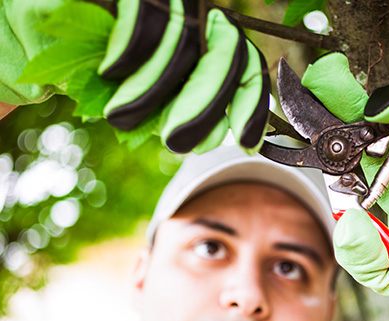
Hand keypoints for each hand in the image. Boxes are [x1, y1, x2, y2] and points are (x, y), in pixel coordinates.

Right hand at [1, 0, 268, 152]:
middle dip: (205, 109)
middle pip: (228, 58)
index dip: (251, 107)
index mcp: (206, 43)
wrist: (43, 25)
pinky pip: (147, 19)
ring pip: (184, 45)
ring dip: (152, 92)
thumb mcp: (142, 96)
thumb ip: (180, 110)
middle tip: (177, 141)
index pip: (248, 69)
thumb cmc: (96, 67)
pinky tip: (111, 72)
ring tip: (121, 116)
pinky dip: (131, 54)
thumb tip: (221, 137)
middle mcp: (197, 14)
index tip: (246, 145)